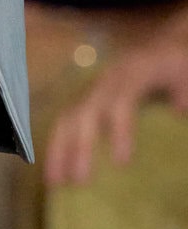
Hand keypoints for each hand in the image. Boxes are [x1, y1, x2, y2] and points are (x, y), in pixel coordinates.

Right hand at [45, 28, 187, 187]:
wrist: (165, 48)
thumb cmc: (175, 66)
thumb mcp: (184, 77)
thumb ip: (182, 92)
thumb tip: (179, 109)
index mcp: (132, 73)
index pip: (121, 100)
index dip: (119, 129)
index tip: (122, 162)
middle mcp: (107, 81)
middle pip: (86, 111)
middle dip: (79, 145)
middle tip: (79, 181)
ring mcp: (95, 89)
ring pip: (68, 115)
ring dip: (58, 147)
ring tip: (53, 180)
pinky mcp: (89, 99)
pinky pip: (67, 120)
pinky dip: (58, 144)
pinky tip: (55, 169)